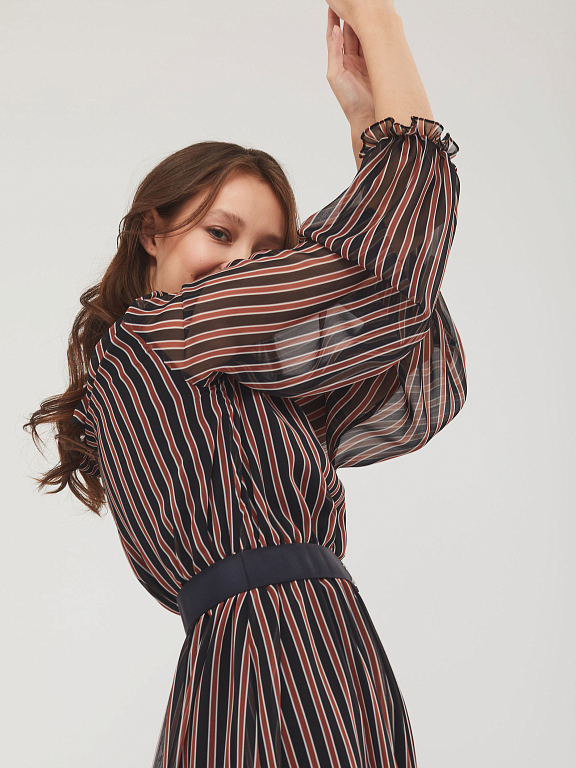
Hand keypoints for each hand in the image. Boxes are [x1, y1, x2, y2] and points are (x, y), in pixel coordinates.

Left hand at [325, 5, 374, 127]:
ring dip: (365, 23)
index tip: (334, 4)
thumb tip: (335, 30)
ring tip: (365, 8)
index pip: (336, 35)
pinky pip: (377, 45)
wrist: (369, 117)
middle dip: (352, 17)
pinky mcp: (379, 64)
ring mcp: (367, 61)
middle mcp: (353, 59)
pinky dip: (377, 34)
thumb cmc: (349, 100)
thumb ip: (334, 52)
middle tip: (354, 3)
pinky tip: (378, 23)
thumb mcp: (335, 75)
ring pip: (365, 37)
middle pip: (352, 32)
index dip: (335, 19)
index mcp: (341, 61)